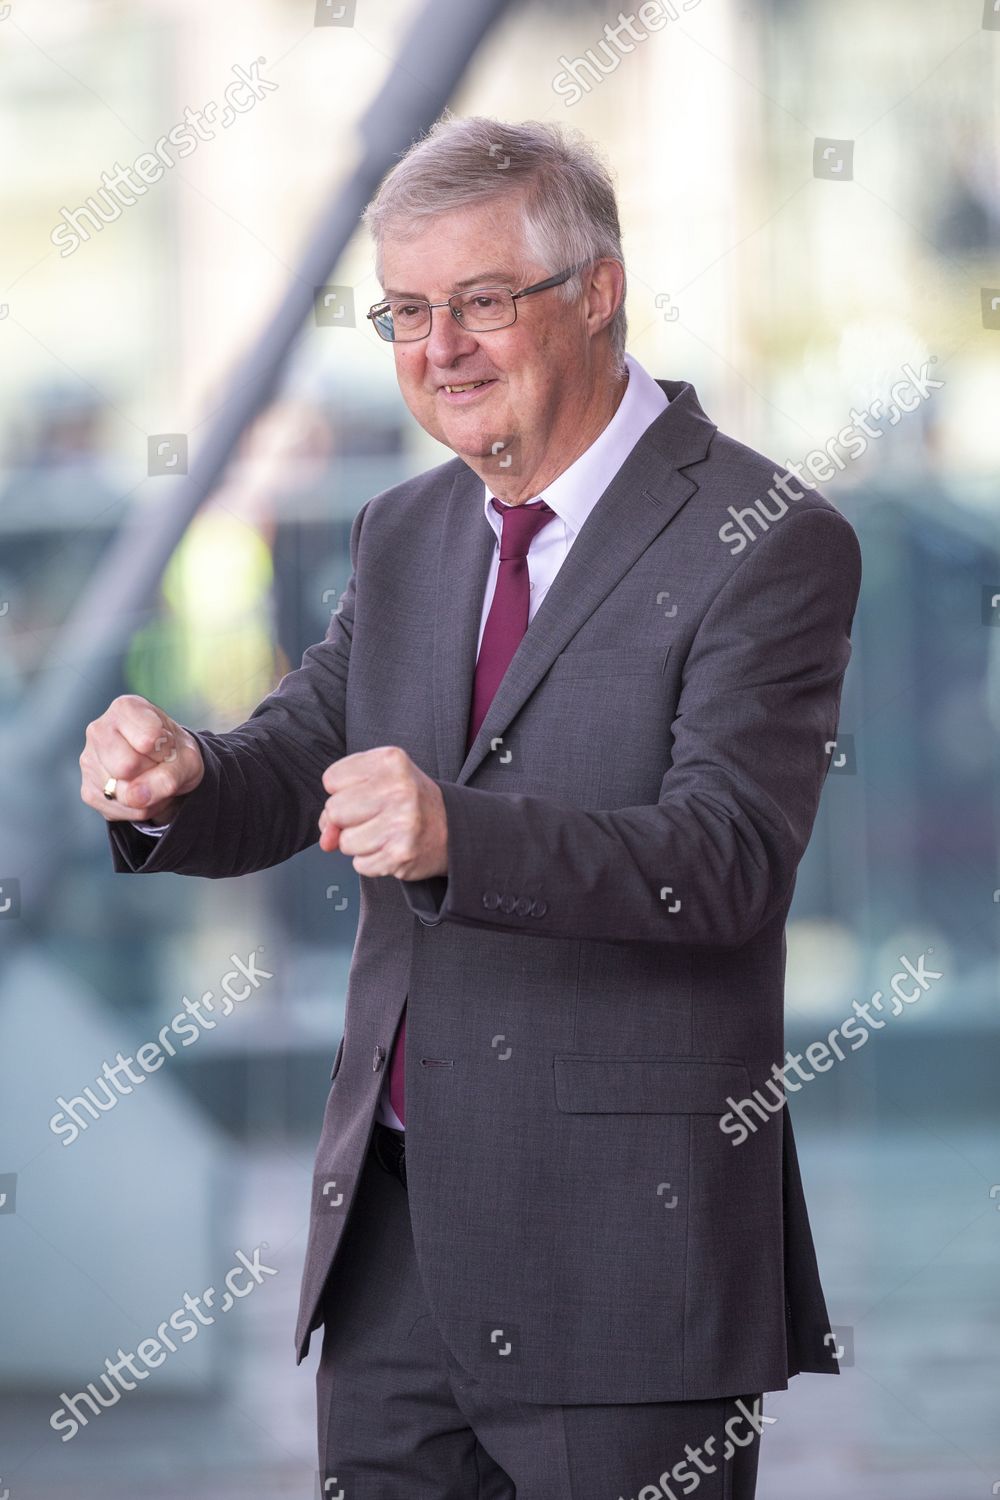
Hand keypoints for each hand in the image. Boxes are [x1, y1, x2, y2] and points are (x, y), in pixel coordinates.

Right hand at [80, 694, 204, 823]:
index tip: (166, 745)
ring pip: (124, 793)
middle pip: (127, 766)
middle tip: (157, 764)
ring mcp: (89, 761)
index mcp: (125, 708)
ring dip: (149, 794)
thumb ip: (169, 775)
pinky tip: (141, 791)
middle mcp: (99, 730)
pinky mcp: (89, 790)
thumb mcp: (188, 759)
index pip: (147, 740)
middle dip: (152, 772)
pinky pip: (121, 810)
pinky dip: (140, 808)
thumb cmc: (176, 753)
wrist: (168, 767)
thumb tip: (135, 797)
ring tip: (150, 777)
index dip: (165, 750)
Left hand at [318, 746, 447, 880]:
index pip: (331, 779)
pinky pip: (360, 865)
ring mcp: (402, 822)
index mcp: (391, 760)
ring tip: (384, 833)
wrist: (454, 830)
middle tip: (375, 816)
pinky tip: (390, 848)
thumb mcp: (379, 783)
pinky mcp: (401, 854)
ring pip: (344, 842)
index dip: (343, 791)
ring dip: (359, 843)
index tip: (367, 793)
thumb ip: (341, 801)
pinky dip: (371, 861)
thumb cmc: (409, 802)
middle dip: (347, 820)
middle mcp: (399, 788)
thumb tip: (326, 840)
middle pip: (334, 811)